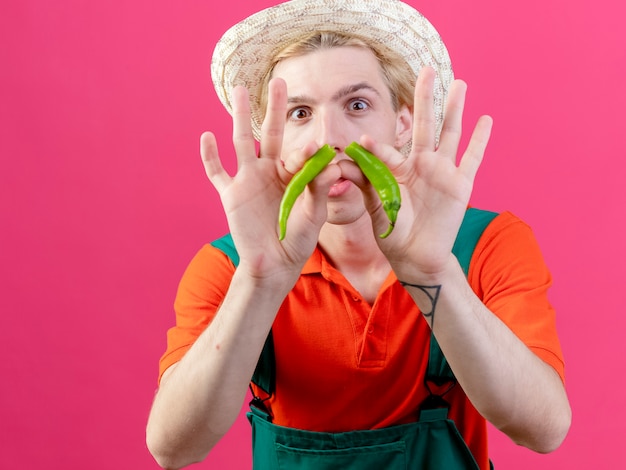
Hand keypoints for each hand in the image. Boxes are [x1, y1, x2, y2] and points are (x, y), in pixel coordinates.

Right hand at [201, 78, 340, 282]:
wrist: (274, 265)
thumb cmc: (298, 242)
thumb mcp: (313, 215)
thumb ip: (320, 189)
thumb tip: (331, 163)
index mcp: (294, 176)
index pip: (300, 153)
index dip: (308, 149)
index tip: (319, 145)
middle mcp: (271, 172)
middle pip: (272, 133)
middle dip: (276, 108)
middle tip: (280, 81)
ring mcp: (249, 181)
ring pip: (243, 141)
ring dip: (242, 117)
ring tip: (240, 90)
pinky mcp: (231, 194)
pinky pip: (217, 172)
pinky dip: (210, 156)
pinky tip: (207, 136)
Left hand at [353, 67, 492, 278]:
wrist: (416, 256)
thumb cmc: (393, 231)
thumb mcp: (376, 206)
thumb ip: (365, 182)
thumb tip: (347, 159)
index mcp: (399, 170)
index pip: (387, 151)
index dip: (376, 147)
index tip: (363, 142)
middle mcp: (421, 165)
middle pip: (425, 125)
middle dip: (425, 99)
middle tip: (427, 70)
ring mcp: (443, 173)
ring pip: (450, 134)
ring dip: (455, 110)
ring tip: (459, 85)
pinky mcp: (460, 185)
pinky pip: (472, 159)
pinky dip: (480, 140)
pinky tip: (486, 119)